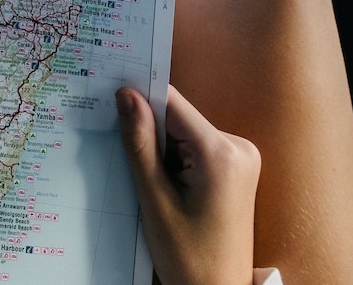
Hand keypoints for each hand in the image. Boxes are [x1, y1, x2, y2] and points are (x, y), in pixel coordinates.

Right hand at [116, 84, 259, 284]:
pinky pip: (196, 147)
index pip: (172, 104)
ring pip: (184, 132)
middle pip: (178, 118)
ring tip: (153, 184)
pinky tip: (167, 186)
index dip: (140, 100)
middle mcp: (238, 146)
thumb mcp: (156, 201)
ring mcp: (241, 156)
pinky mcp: (236, 167)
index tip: (110, 101)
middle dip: (151, 133)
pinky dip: (176, 159)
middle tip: (128, 159)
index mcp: (221, 152)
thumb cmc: (189, 258)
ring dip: (162, 149)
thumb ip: (140, 144)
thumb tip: (126, 94)